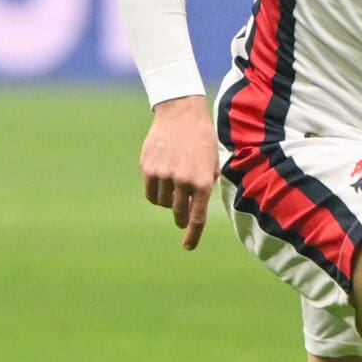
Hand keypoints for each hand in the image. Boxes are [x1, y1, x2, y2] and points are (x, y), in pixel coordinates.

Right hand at [140, 95, 217, 250]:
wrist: (181, 114)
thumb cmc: (202, 140)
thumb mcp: (213, 163)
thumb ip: (206, 186)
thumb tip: (195, 209)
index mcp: (202, 181)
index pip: (197, 217)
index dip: (192, 235)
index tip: (188, 247)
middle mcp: (182, 180)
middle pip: (178, 213)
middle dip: (181, 218)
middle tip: (182, 219)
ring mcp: (163, 175)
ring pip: (162, 204)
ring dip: (168, 201)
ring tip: (175, 185)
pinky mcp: (148, 168)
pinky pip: (150, 193)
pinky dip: (156, 194)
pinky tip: (162, 183)